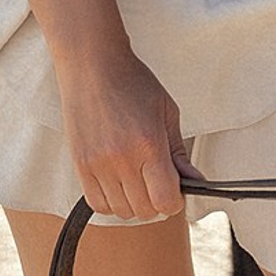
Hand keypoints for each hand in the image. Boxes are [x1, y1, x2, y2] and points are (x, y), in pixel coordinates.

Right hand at [57, 46, 195, 221]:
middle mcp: (122, 159)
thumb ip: (179, 151)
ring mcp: (98, 165)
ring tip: (136, 177)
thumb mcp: (166, 110)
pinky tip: (118, 181)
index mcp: (148, 144)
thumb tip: (194, 180)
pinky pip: (99, 205)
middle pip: (145, 209)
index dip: (175, 200)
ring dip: (134, 202)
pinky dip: (112, 201)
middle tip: (157, 179)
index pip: (165, 200)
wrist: (92, 64)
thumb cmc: (132, 81)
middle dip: (157, 200)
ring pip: (122, 211)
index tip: (177, 189)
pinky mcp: (81, 166)